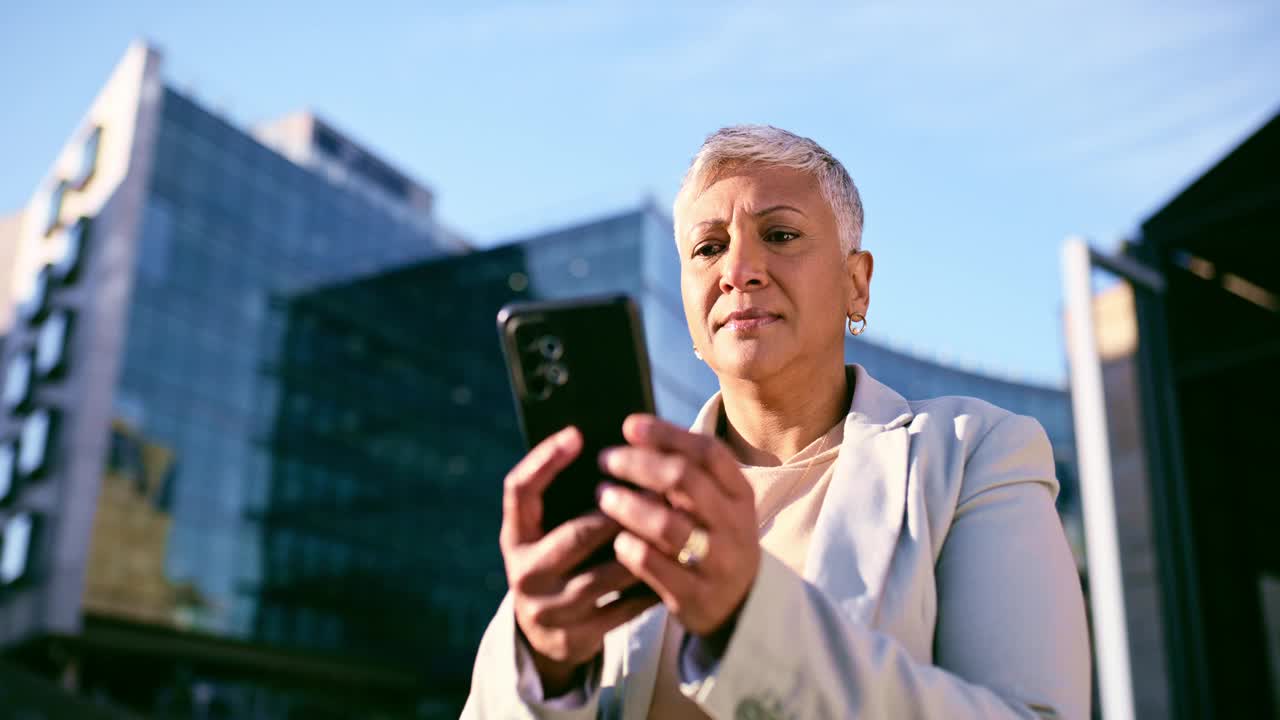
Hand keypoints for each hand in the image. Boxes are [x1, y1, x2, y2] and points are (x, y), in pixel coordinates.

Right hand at [501, 426, 658, 695]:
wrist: (545, 634)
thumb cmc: (557, 562)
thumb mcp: (547, 531)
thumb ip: (564, 497)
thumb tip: (605, 444)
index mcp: (515, 537)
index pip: (519, 491)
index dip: (544, 461)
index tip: (577, 433)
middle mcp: (524, 573)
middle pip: (574, 536)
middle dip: (618, 512)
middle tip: (655, 488)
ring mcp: (548, 609)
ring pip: (605, 576)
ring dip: (643, 549)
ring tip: (674, 523)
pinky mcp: (575, 637)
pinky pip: (621, 609)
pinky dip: (649, 587)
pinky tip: (674, 565)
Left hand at [596, 414, 759, 637]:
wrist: (740, 606)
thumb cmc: (714, 539)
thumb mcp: (716, 505)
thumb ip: (685, 474)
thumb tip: (633, 431)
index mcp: (740, 494)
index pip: (708, 452)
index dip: (668, 434)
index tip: (629, 426)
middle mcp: (734, 525)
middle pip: (684, 481)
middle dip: (638, 464)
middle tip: (606, 459)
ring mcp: (717, 562)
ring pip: (666, 524)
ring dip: (628, 505)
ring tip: (603, 495)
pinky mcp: (695, 595)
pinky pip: (652, 564)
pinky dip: (629, 547)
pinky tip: (616, 539)